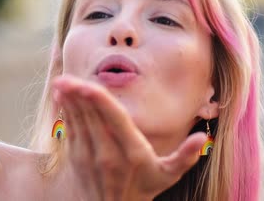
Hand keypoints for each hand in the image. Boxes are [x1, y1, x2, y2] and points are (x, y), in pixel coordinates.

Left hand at [52, 75, 205, 200]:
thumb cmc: (144, 187)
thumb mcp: (169, 175)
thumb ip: (186, 157)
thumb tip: (202, 138)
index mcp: (133, 152)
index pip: (115, 120)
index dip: (100, 101)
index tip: (86, 86)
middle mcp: (109, 154)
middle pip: (92, 117)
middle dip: (78, 96)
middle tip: (65, 77)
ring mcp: (90, 157)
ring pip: (78, 122)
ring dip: (68, 101)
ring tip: (61, 81)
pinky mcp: (77, 159)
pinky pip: (70, 130)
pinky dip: (65, 112)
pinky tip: (61, 96)